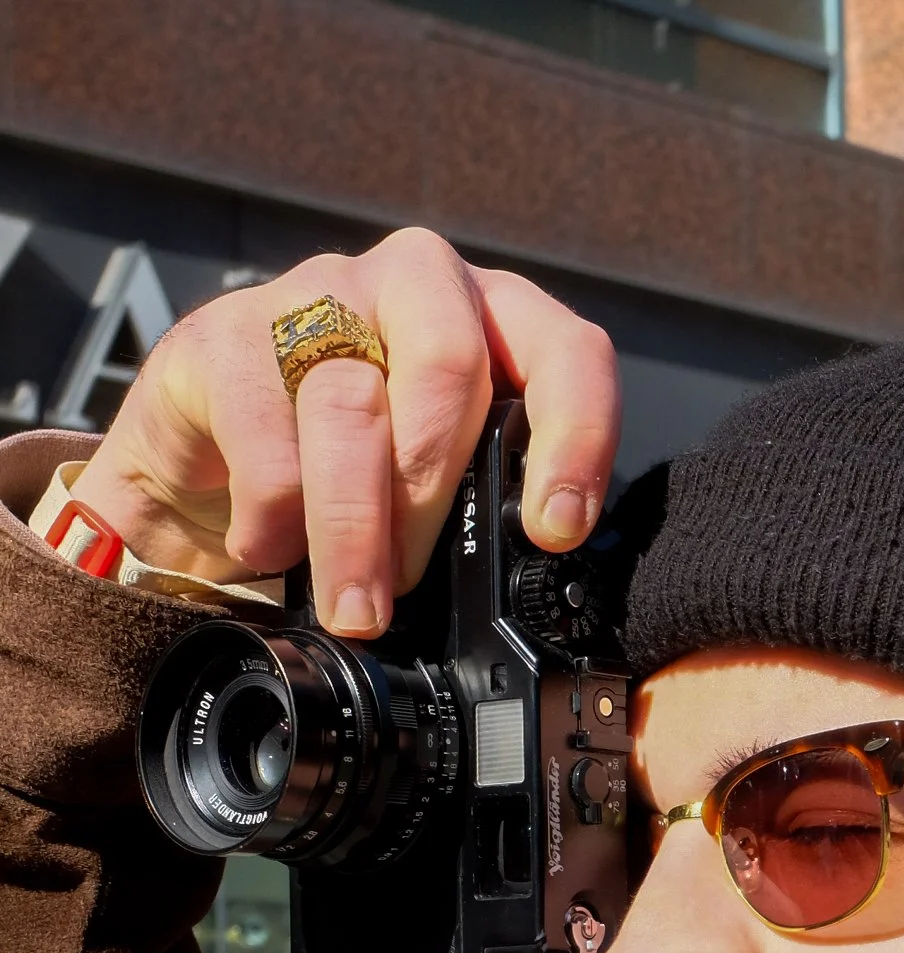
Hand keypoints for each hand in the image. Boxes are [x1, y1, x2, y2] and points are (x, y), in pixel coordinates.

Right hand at [73, 227, 618, 638]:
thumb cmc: (362, 475)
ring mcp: (314, 296)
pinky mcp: (222, 333)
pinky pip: (258, 423)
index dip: (574, 437)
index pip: (565, 351)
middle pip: (447, 364)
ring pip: (348, 403)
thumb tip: (514, 588)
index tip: (556, 530)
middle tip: (414, 585)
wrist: (220, 464)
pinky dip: (272, 507)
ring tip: (356, 606)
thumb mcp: (448, 488)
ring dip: (354, 526)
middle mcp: (413, 286)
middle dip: (432, 493)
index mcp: (497, 323)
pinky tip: (271, 549)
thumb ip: (490, 506)